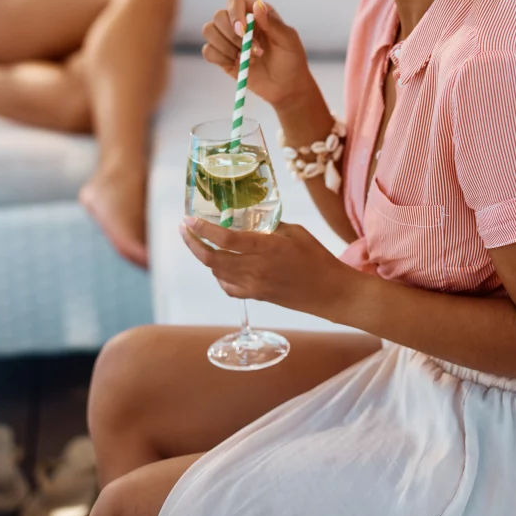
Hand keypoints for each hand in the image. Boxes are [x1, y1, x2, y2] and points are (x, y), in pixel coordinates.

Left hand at [181, 217, 358, 319]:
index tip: (188, 220)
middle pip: (212, 259)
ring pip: (217, 272)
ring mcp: (254, 285)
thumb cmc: (317, 258)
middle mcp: (255, 268)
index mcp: (266, 248)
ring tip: (200, 243)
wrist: (330, 292)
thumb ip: (271, 225)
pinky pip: (228, 287)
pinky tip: (221, 266)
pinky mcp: (257, 296)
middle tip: (185, 229)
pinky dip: (219, 276)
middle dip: (193, 243)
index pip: (225, 238)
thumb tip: (252, 219)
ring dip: (204, 257)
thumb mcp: (296, 232)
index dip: (203, 229)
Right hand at [202, 0, 311, 106]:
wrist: (286, 87)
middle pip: (219, 16)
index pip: (235, 2)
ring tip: (246, 59)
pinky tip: (237, 64)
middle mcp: (239, 23)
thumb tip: (258, 6)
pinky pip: (208, 51)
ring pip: (209, 31)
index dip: (234, 14)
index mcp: (255, 13)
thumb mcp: (288, 40)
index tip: (243, 31)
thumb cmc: (291, 60)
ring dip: (226, 47)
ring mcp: (229, 40)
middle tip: (253, 51)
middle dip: (232, 35)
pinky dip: (219, 58)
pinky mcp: (223, 57)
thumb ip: (273, 23)